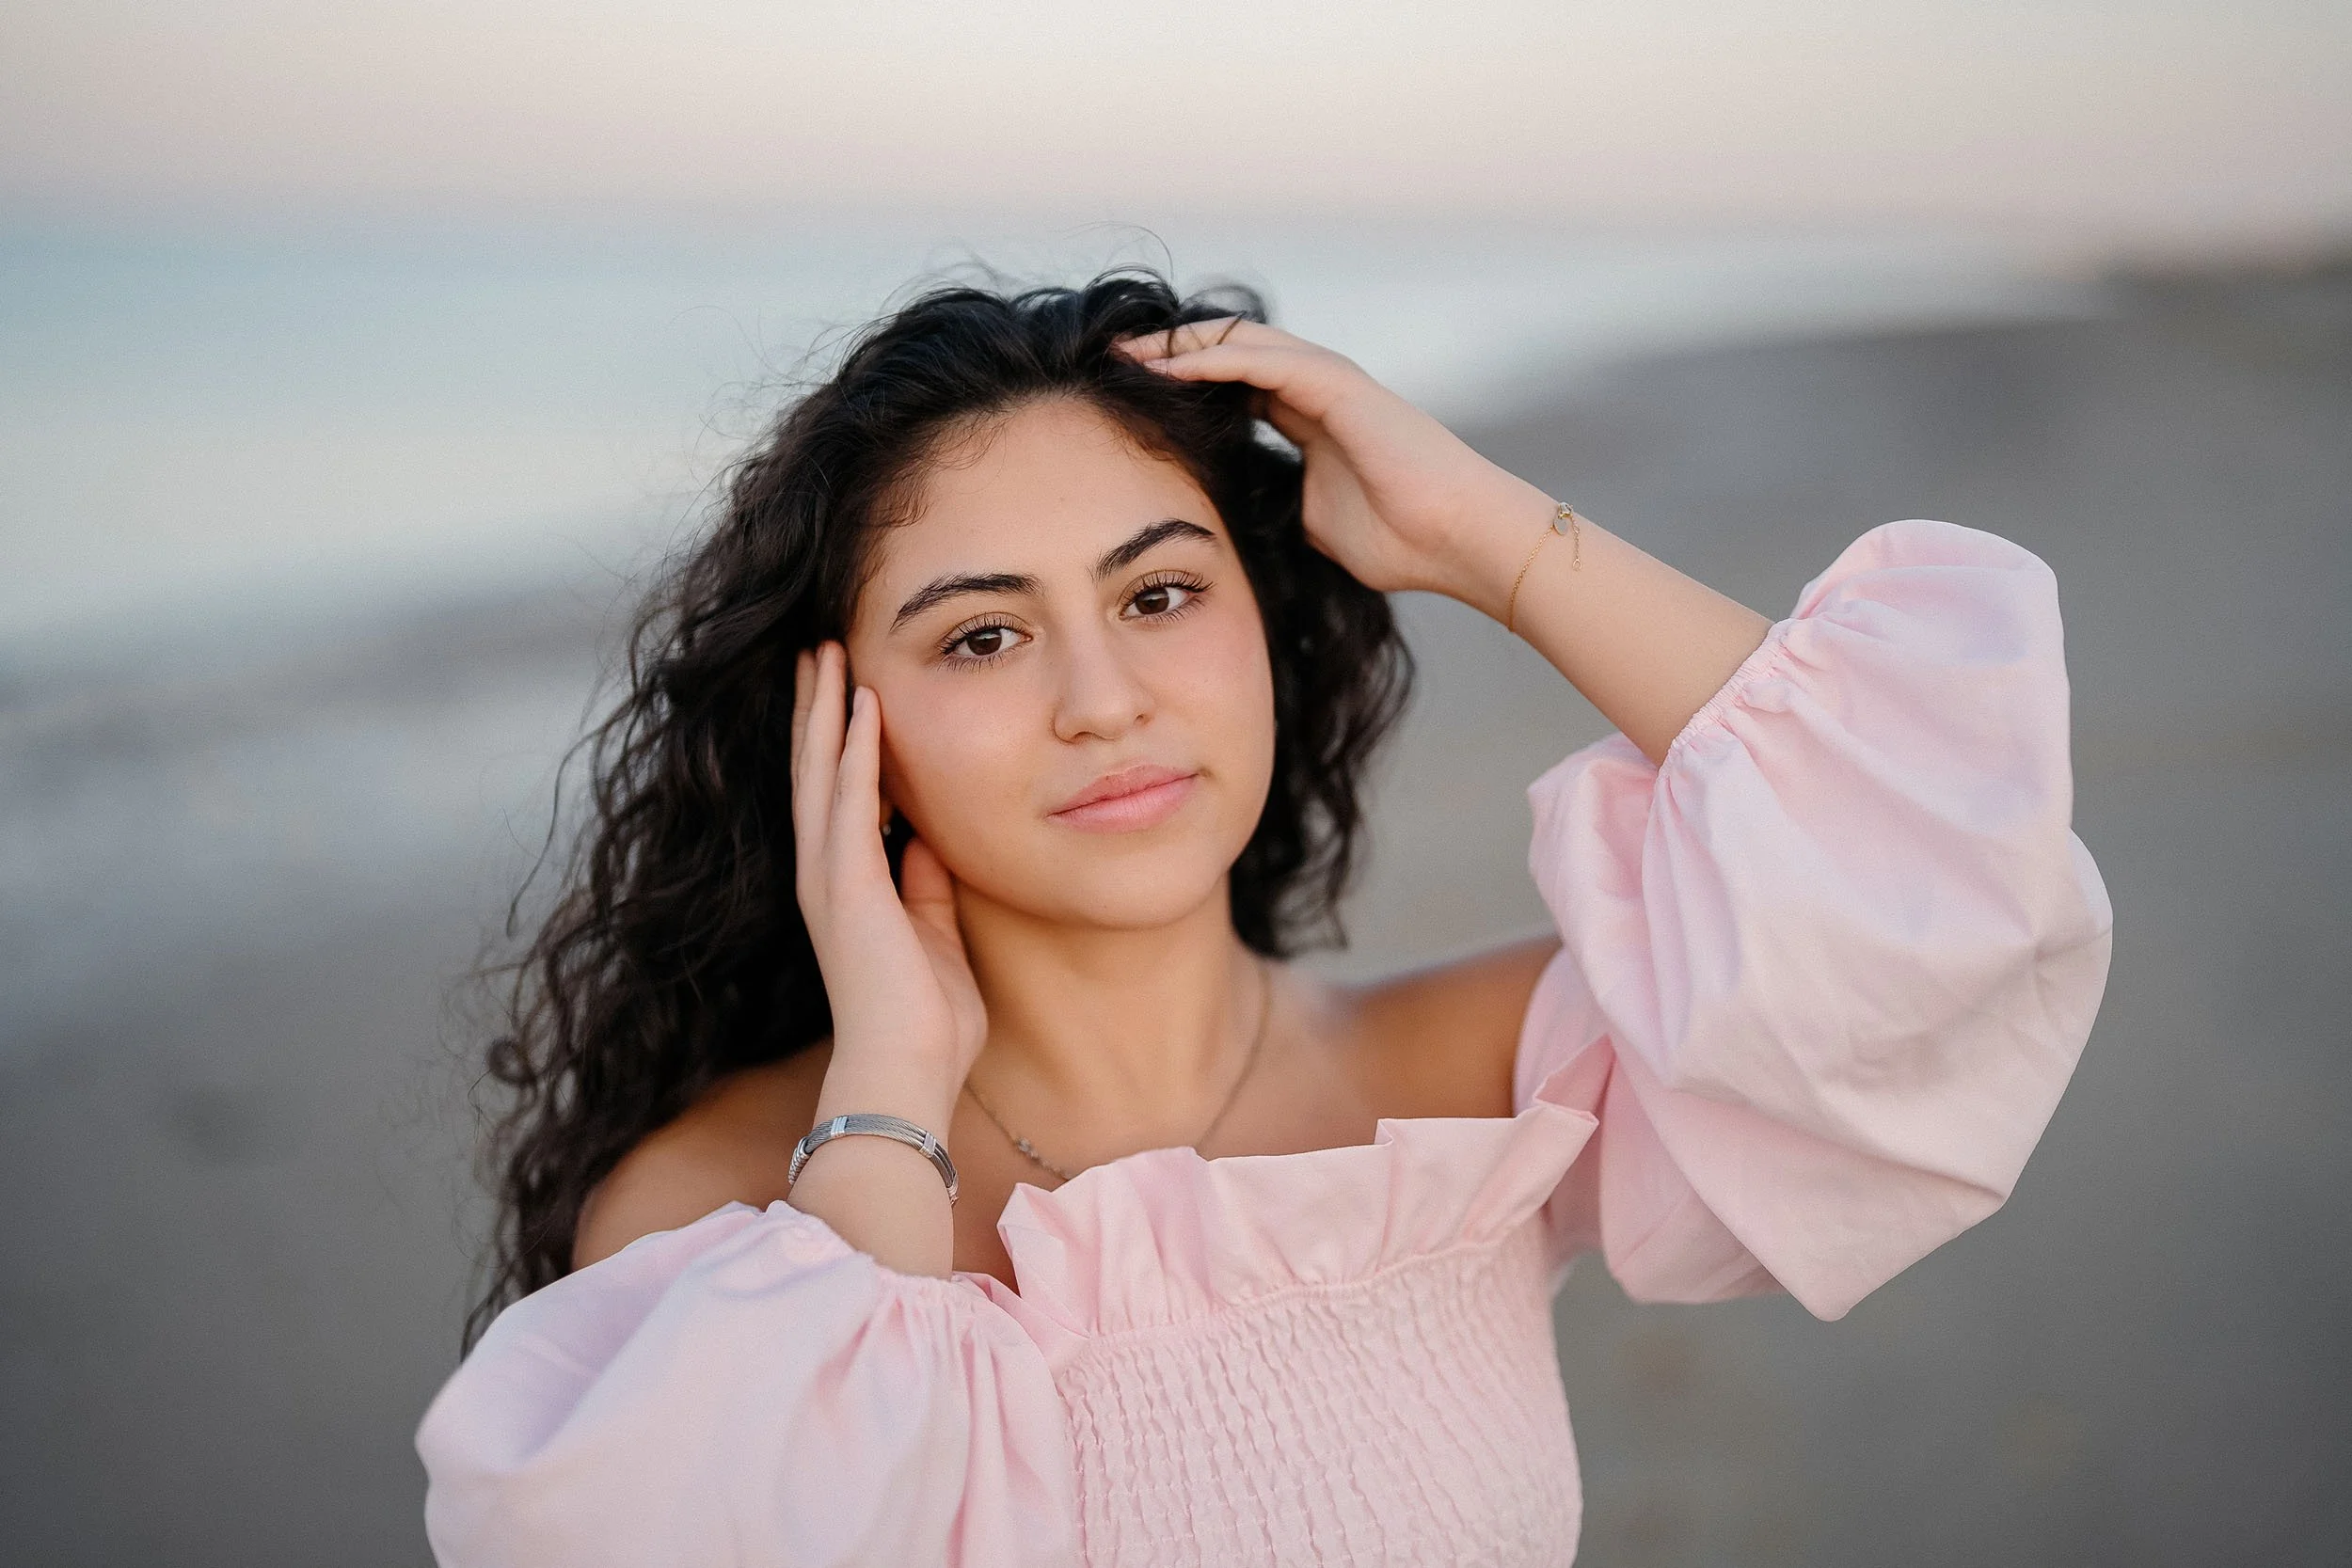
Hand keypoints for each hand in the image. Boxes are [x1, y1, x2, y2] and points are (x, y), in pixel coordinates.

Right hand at [790, 643, 985, 1128]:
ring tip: (823, 653)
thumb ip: (926, 887)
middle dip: (815, 707)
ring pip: (820, 774)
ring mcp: (830, 879)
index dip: (834, 739)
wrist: (906, 1073)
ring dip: (823, 711)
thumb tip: (929, 841)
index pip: (835, 795)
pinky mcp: (847, 888)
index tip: (842, 687)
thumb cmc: (927, 1021)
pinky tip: (862, 706)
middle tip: (816, 647)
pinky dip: (856, 753)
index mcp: (846, 887)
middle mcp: (825, 875)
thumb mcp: (935, 935)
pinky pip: (851, 804)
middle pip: (813, 771)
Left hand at [1118, 319, 1552, 615]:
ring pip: (1239, 344)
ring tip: (1127, 352)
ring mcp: (1328, 381)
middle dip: (1169, 356)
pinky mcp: (1336, 384)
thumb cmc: (1400, 542)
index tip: (1127, 398)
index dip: (1181, 388)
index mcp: (1308, 419)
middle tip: (1112, 360)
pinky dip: (1213, 359)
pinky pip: (1261, 359)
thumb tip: (1239, 514)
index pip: (1231, 388)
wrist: (1455, 540)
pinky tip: (1171, 364)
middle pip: (1227, 355)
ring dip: (1180, 348)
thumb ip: (1279, 502)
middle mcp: (1315, 389)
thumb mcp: (1314, 523)